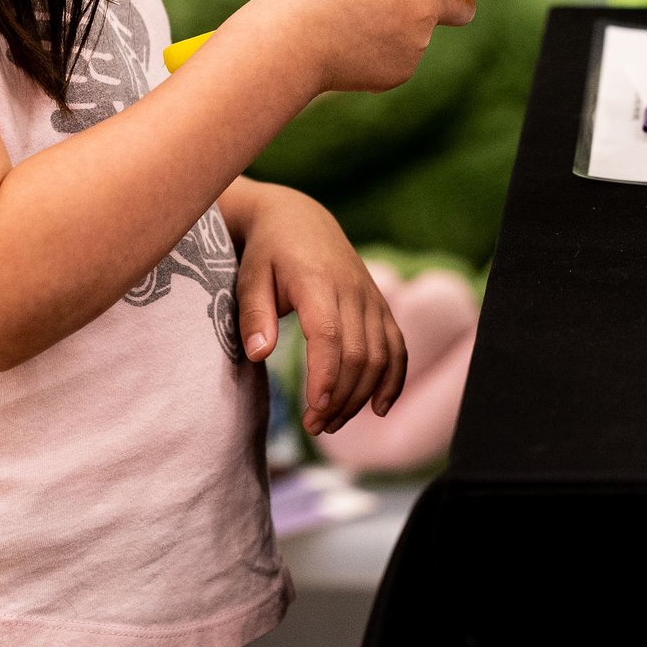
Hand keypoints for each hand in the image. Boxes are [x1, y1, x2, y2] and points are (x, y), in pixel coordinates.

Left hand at [228, 182, 408, 431]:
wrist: (300, 218)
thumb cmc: (268, 253)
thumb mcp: (249, 277)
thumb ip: (254, 315)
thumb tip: (260, 355)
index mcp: (317, 282)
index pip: (330, 336)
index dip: (326, 376)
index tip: (313, 410)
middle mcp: (352, 290)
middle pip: (358, 353)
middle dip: (340, 398)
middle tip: (314, 427)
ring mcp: (371, 298)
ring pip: (380, 355)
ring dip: (361, 396)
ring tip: (332, 423)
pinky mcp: (380, 305)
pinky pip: (397, 345)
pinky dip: (393, 378)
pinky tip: (378, 408)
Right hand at [268, 0, 537, 96]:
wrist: (289, 41)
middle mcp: (426, 5)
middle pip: (463, 8)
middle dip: (451, 4)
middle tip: (413, 1)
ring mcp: (417, 42)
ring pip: (424, 32)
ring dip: (401, 26)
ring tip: (356, 22)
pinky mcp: (404, 70)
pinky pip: (404, 56)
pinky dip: (385, 51)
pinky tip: (354, 46)